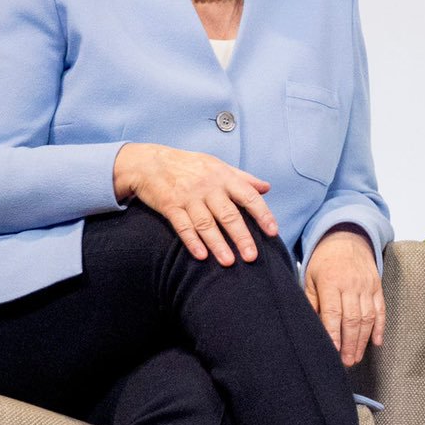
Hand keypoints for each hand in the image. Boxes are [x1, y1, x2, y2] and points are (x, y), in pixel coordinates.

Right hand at [113, 142, 275, 265]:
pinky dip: (192, 241)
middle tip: (252, 257)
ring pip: (206, 223)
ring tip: (229, 262)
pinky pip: (183, 226)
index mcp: (223, 177)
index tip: (273, 231)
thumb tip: (267, 187)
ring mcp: (188, 197)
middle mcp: (208, 187)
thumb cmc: (189, 165)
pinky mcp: (170, 206)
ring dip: (218, 244)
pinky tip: (201, 256)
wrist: (151, 162)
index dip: (262, 214)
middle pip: (228, 214)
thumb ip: (243, 178)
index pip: (248, 196)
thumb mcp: (217, 165)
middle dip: (241, 236)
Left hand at [306, 226, 383, 366]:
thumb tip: (311, 329)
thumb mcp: (309, 278)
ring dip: (363, 340)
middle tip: (346, 363)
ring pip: (368, 317)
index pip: (332, 313)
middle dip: (349, 344)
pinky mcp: (377, 286)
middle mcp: (351, 284)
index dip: (333, 335)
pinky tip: (376, 342)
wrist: (346, 239)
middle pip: (352, 319)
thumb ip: (311, 302)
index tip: (332, 353)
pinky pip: (381, 309)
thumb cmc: (323, 262)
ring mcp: (366, 285)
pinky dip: (380, 327)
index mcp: (330, 281)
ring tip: (356, 357)